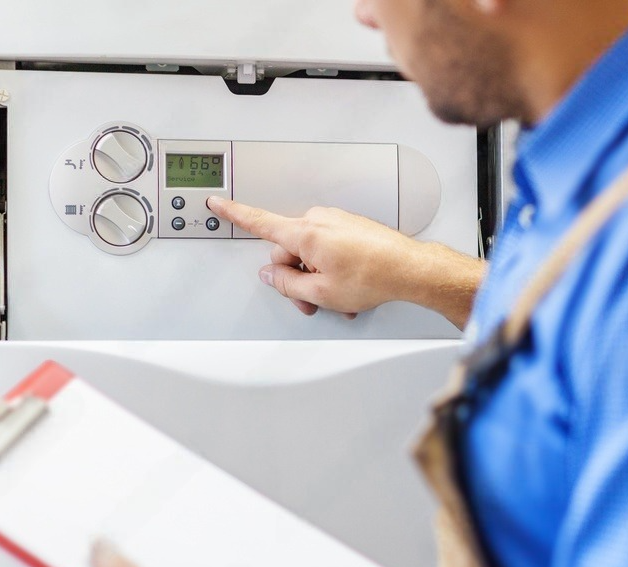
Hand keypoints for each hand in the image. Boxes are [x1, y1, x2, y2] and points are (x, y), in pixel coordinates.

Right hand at [208, 198, 485, 327]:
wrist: (410, 269)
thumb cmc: (373, 276)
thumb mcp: (320, 292)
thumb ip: (287, 285)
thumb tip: (272, 277)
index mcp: (305, 233)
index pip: (259, 221)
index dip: (234, 213)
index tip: (216, 203)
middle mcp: (319, 221)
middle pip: (288, 252)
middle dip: (296, 279)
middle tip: (311, 302)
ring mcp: (337, 222)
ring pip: (311, 254)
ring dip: (318, 279)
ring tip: (338, 301)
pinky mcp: (351, 228)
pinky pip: (330, 250)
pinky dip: (334, 271)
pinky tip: (348, 292)